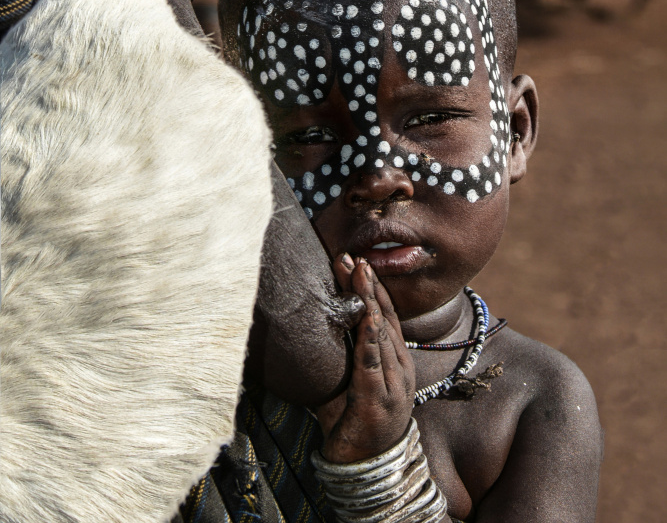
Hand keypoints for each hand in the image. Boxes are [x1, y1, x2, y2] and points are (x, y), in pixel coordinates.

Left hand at [316, 255, 415, 462]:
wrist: (366, 468)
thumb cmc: (352, 420)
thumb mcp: (345, 379)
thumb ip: (337, 353)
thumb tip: (308, 323)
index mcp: (394, 359)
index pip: (384, 314)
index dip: (370, 286)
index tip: (354, 259)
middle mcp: (399, 366)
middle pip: (383, 315)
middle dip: (366, 284)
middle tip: (352, 255)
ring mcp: (393, 383)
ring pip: (380, 333)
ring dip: (367, 300)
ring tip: (358, 274)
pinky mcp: (379, 401)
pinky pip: (373, 364)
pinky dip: (368, 338)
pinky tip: (365, 319)